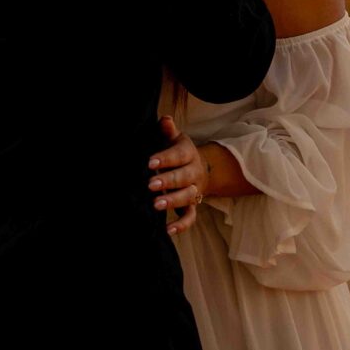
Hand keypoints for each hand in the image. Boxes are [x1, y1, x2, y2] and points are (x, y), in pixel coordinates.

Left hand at [148, 115, 207, 235]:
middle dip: (168, 181)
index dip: (165, 158)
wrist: (199, 168)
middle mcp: (194, 172)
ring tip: (156, 204)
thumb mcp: (175, 138)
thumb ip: (168, 130)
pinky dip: (182, 225)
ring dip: (172, 201)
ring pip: (187, 197)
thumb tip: (164, 119)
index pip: (179, 155)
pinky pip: (190, 217)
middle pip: (183, 177)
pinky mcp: (193, 206)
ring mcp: (195, 190)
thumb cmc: (179, 152)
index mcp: (189, 153)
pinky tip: (168, 230)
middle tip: (151, 184)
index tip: (150, 162)